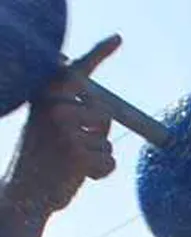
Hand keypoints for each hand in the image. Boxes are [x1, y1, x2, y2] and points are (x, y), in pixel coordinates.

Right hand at [6, 38, 119, 216]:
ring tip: (72, 164)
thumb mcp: (48, 126)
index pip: (77, 71)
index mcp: (46, 96)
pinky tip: (80, 177)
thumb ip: (68, 110)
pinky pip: (110, 161)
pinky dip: (102, 173)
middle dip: (97, 134)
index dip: (100, 53)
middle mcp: (56, 108)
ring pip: (107, 141)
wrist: (24, 196)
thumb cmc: (40, 161)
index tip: (119, 39)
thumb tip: (98, 107)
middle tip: (72, 150)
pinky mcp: (79, 154)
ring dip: (97, 156)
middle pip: (103, 114)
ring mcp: (67, 130)